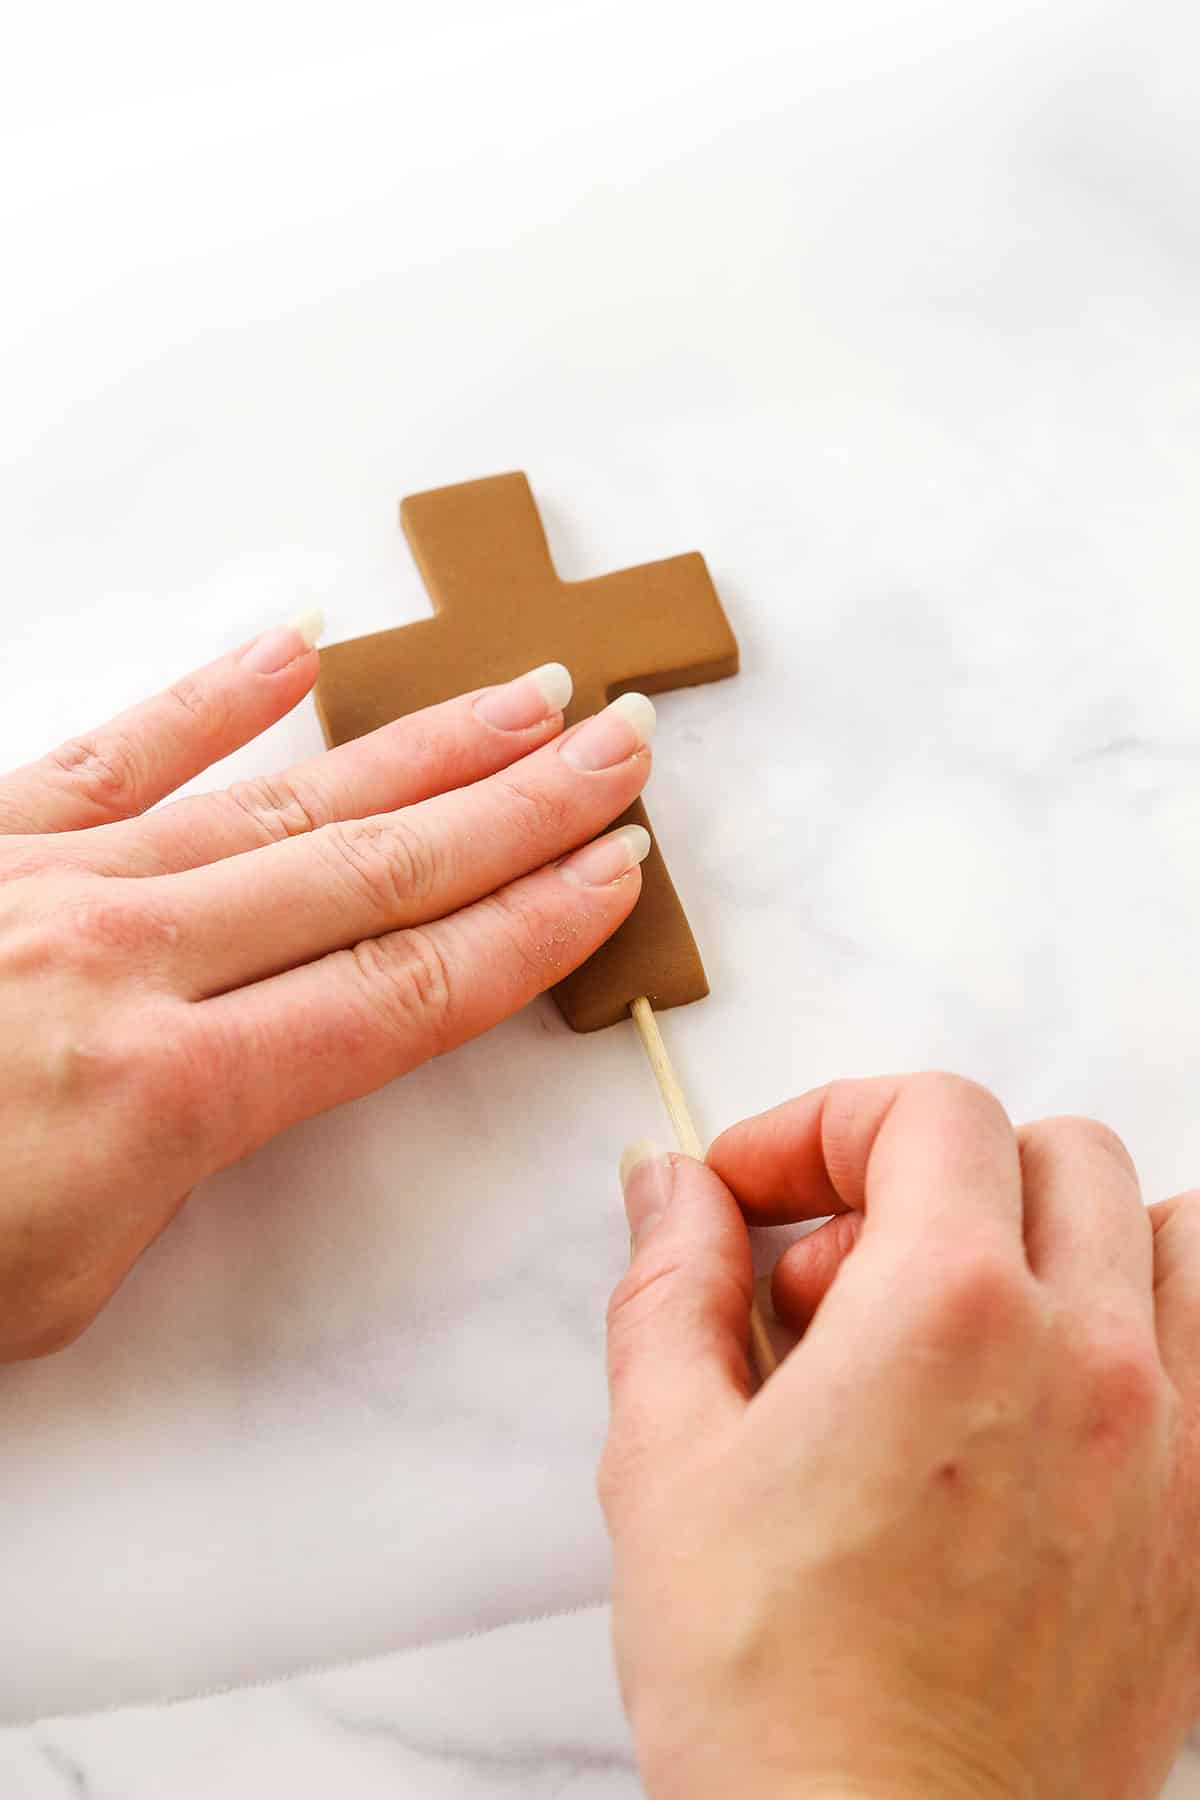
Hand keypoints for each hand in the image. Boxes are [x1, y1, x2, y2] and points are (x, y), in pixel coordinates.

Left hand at [0, 621, 653, 1359]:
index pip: (404, 995)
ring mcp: (53, 880)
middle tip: (619, 743)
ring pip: (279, 798)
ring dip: (416, 743)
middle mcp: (132, 961)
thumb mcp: (65, 1282)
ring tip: (521, 692)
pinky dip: (210, 697)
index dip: (526, 932)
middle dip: (516, 808)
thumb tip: (236, 1069)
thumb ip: (180, 1160)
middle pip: (376, 871)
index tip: (614, 877)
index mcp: (171, 1093)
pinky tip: (294, 644)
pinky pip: (113, 749)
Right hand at [600, 1075, 1199, 1798]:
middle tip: (836, 1279)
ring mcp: (1173, 1445)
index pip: (927, 1112)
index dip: (822, 1126)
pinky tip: (1048, 1405)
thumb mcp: (666, 1457)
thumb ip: (671, 1284)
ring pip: (1170, 1232)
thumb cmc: (768, 1693)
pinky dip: (1148, 1332)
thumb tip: (670, 1186)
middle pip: (1045, 1152)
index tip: (758, 1197)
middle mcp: (1088, 1358)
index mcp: (949, 1313)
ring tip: (963, 1318)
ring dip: (1065, 1235)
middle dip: (923, 1176)